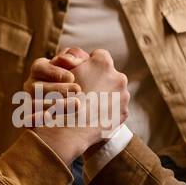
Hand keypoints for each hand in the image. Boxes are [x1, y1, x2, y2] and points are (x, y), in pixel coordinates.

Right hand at [27, 47, 129, 163]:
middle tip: (86, 91)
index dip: (90, 65)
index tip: (82, 74)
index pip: (99, 56)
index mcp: (103, 62)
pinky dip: (108, 111)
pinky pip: (117, 108)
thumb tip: (83, 56)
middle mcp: (118, 76)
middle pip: (110, 74)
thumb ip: (76, 60)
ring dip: (106, 96)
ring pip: (115, 91)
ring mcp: (123, 95)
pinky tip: (95, 115)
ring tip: (89, 105)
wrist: (67, 129)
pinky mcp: (123, 112)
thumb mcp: (64, 71)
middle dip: (100, 80)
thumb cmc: (61, 97)